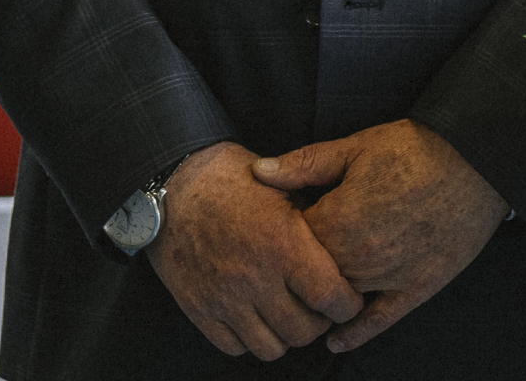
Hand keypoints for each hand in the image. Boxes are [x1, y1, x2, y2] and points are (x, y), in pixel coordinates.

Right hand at [142, 143, 362, 358]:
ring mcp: (223, 297)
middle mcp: (254, 277)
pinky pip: (234, 347)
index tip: (349, 299)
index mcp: (282, 243)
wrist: (176, 182)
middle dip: (320, 322)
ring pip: (271, 347)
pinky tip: (256, 316)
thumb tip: (346, 250)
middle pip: (303, 331)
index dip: (348, 305)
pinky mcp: (198, 309)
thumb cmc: (234, 179)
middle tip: (319, 307)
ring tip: (287, 313)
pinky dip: (250, 338)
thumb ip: (316, 222)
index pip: (331, 298)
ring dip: (285, 335)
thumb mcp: (284, 187)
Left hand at [249, 120, 508, 352]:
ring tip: (305, 292)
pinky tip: (335, 340)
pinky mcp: (416, 288)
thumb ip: (305, 164)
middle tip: (290, 259)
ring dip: (322, 296)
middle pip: (309, 277)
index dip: (279, 234)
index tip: (276, 228)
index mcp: (338, 220)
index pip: (289, 243)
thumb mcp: (357, 146)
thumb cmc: (416, 148)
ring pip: (338, 299)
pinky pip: (379, 321)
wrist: (477, 159)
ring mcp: (387, 276)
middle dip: (297, 269)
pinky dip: (354, 334)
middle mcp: (358, 256)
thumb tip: (259, 173)